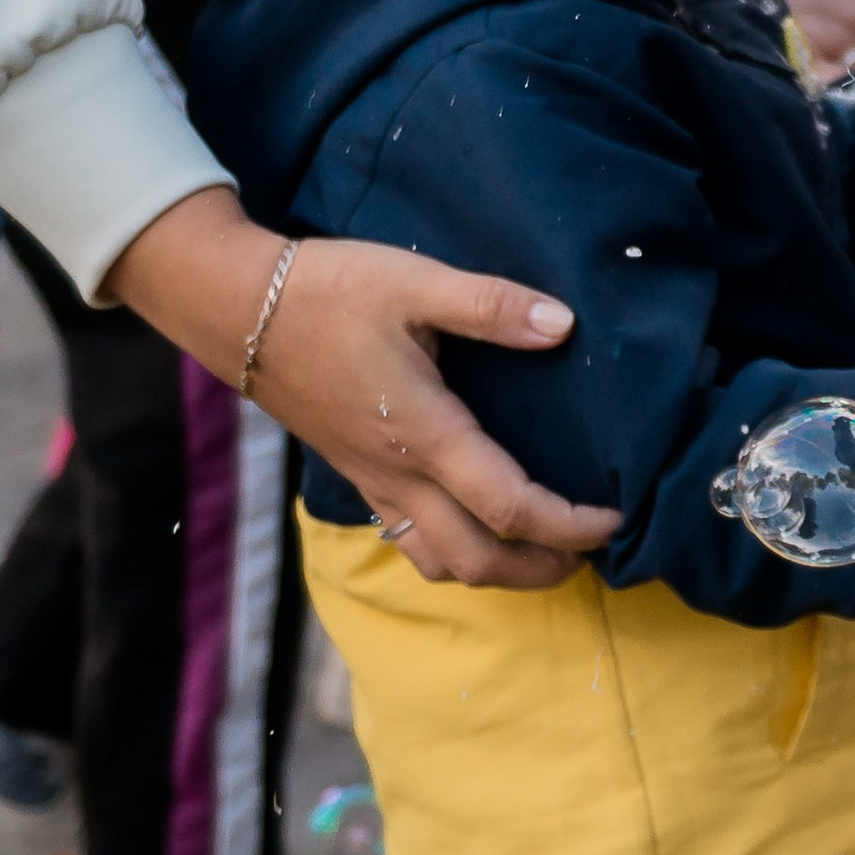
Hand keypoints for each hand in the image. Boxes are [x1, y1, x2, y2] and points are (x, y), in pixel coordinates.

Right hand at [109, 189, 621, 588]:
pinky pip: (408, 540)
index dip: (569, 524)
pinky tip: (476, 525)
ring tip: (543, 552)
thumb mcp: (416, 282)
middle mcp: (399, 473)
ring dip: (497, 572)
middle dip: (541, 570)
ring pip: (438, 562)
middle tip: (590, 554)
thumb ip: (491, 305)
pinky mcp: (355, 474)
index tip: (615, 518)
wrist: (238, 311)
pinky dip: (453, 554)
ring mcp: (372, 481)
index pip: (511, 507)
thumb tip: (563, 324)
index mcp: (425, 433)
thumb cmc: (330, 292)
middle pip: (477, 561)